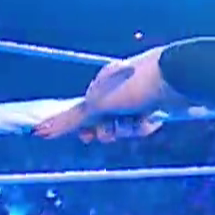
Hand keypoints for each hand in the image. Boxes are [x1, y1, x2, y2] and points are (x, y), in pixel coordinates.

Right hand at [33, 48, 189, 142]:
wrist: (176, 79)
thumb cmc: (135, 84)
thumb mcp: (97, 104)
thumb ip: (70, 120)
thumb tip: (38, 130)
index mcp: (103, 82)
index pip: (86, 111)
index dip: (86, 127)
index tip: (88, 136)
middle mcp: (120, 89)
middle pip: (106, 121)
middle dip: (110, 130)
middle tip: (113, 128)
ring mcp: (140, 97)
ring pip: (127, 126)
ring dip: (131, 128)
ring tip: (139, 119)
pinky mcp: (157, 106)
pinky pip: (145, 124)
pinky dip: (148, 124)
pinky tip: (154, 117)